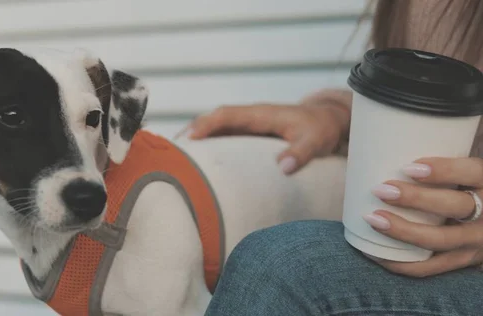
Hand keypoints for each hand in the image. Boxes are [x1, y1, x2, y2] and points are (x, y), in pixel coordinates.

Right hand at [176, 100, 349, 173]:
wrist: (328, 121)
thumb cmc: (321, 129)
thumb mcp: (317, 139)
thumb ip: (302, 151)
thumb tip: (284, 167)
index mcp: (260, 115)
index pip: (227, 115)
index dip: (206, 125)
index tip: (189, 138)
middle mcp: (250, 118)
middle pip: (213, 121)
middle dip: (191, 133)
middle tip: (169, 152)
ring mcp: (248, 127)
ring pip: (216, 130)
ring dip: (197, 141)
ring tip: (176, 161)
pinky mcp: (250, 137)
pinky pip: (224, 138)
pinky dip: (209, 148)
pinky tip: (199, 164)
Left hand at [364, 157, 482, 276]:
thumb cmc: (467, 183)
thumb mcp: (466, 167)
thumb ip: (445, 148)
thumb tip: (395, 118)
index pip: (472, 173)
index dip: (444, 170)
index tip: (409, 166)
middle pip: (456, 205)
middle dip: (416, 199)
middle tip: (381, 189)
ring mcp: (478, 241)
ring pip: (441, 240)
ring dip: (404, 231)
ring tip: (372, 218)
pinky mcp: (464, 260)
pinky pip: (432, 267)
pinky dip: (402, 264)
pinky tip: (375, 253)